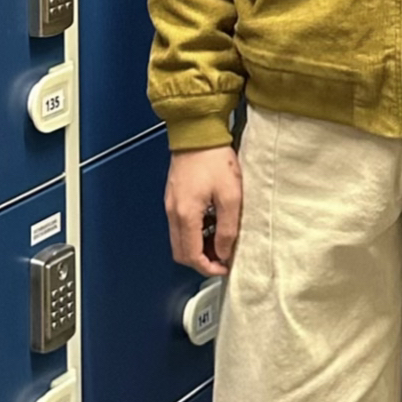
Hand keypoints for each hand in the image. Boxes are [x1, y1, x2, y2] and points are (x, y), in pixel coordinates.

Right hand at [166, 144, 242, 276]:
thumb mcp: (231, 196)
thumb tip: (224, 252)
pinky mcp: (174, 196)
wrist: (198, 132)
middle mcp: (173, 212)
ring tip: (220, 240)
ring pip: (179, 239)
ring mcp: (171, 204)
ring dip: (198, 246)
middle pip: (181, 252)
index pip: (191, 256)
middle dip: (201, 260)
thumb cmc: (214, 158)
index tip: (224, 268)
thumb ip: (227, 229)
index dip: (208, 268)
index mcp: (186, 215)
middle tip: (222, 258)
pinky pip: (180, 224)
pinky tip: (211, 223)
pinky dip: (194, 232)